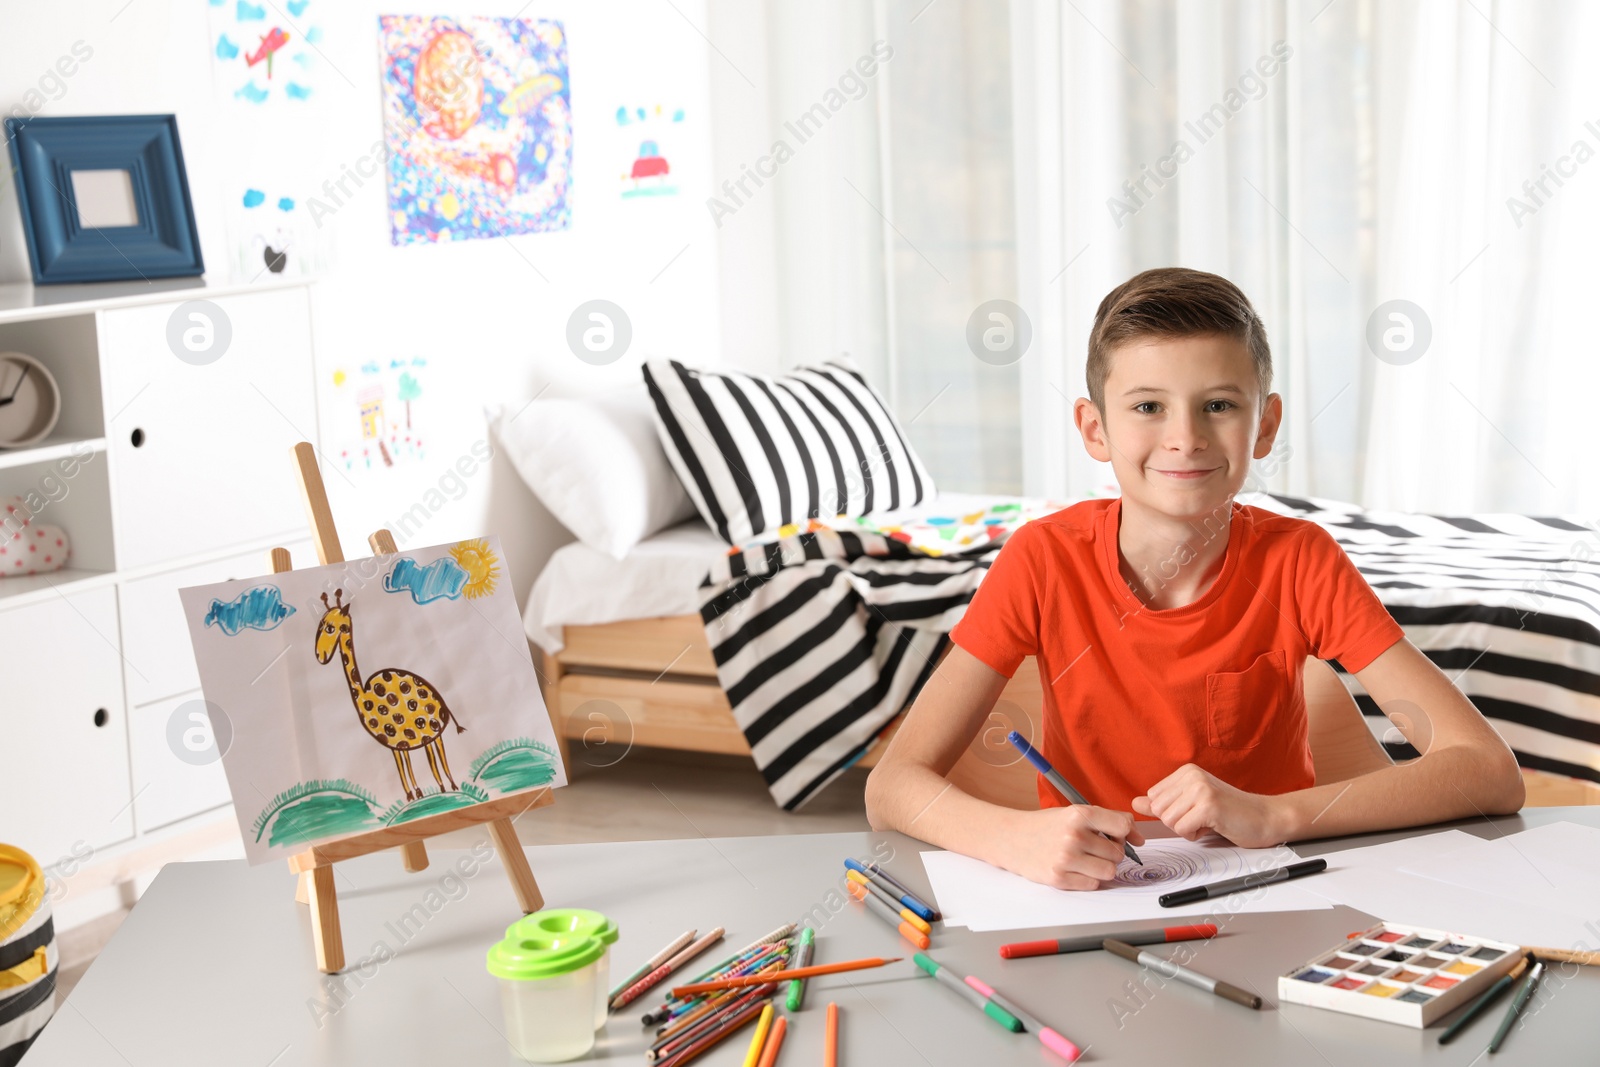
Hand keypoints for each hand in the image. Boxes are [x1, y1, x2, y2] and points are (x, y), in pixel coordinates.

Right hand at [1003, 805, 1144, 890]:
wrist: (1011, 838)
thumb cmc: (1045, 826)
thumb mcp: (1074, 813)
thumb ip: (1108, 820)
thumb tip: (1138, 838)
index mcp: (1079, 814)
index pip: (1122, 825)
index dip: (1126, 832)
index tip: (1121, 835)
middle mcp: (1073, 835)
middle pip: (1117, 852)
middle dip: (1110, 852)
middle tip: (1093, 847)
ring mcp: (1066, 858)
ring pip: (1109, 871)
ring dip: (1101, 867)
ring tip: (1085, 859)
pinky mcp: (1059, 878)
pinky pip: (1093, 884)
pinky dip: (1087, 879)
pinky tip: (1074, 869)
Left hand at [1132, 763, 1284, 846]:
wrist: (1265, 817)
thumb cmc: (1231, 813)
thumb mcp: (1192, 804)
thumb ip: (1163, 803)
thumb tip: (1135, 803)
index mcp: (1185, 772)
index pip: (1153, 799)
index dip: (1171, 813)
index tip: (1194, 811)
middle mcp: (1191, 775)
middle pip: (1158, 810)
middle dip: (1177, 822)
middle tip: (1202, 818)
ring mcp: (1200, 789)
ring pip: (1168, 821)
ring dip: (1187, 829)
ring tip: (1208, 821)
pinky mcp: (1209, 806)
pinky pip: (1182, 830)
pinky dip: (1195, 835)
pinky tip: (1213, 826)